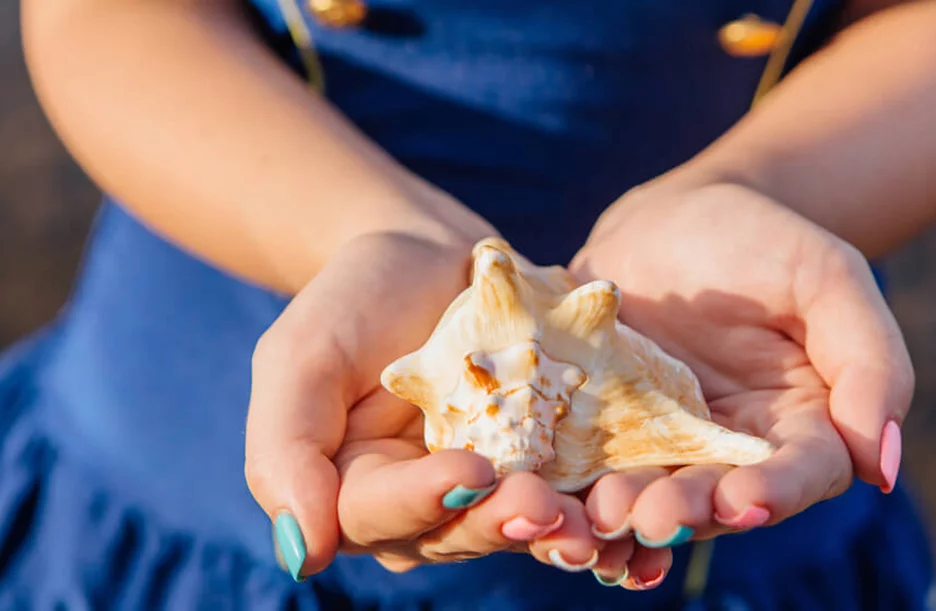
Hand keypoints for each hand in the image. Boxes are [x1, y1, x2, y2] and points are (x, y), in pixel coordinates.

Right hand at [244, 230, 602, 580]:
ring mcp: (488, 489)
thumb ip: (285, 450)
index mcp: (354, 492)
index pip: (379, 513)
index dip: (423, 500)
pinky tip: (622, 501)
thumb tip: (298, 555)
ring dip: (552, 528)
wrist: (427, 257)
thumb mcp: (299, 357)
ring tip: (586, 520)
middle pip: (455, 533)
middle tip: (539, 505)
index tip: (468, 471)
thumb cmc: (352, 300)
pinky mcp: (541, 463)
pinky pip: (565, 493)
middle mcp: (423, 507)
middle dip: (498, 521)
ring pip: (515, 523)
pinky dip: (591, 504)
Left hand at [568, 182, 912, 580]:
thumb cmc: (763, 239)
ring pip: (653, 491)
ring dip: (629, 511)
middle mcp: (733, 450)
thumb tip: (880, 466)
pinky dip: (578, 489)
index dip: (776, 492)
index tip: (745, 500)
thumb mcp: (828, 278)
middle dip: (690, 513)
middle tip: (656, 518)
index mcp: (801, 424)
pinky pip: (594, 466)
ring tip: (605, 512)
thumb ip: (870, 363)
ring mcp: (665, 444)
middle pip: (719, 498)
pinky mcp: (606, 430)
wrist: (673, 216)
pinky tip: (557, 499)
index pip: (801, 474)